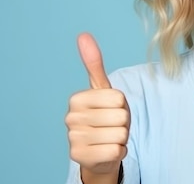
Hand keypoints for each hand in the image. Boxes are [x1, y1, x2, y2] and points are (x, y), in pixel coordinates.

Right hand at [65, 33, 129, 178]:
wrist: (99, 152)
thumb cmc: (105, 117)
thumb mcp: (103, 90)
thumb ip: (94, 64)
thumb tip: (83, 35)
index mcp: (77, 99)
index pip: (118, 98)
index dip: (121, 105)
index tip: (110, 110)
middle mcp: (71, 118)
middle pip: (120, 116)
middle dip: (122, 123)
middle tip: (111, 126)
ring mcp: (73, 139)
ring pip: (120, 134)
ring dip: (121, 138)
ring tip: (109, 138)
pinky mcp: (80, 158)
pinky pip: (116, 151)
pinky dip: (119, 153)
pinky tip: (107, 151)